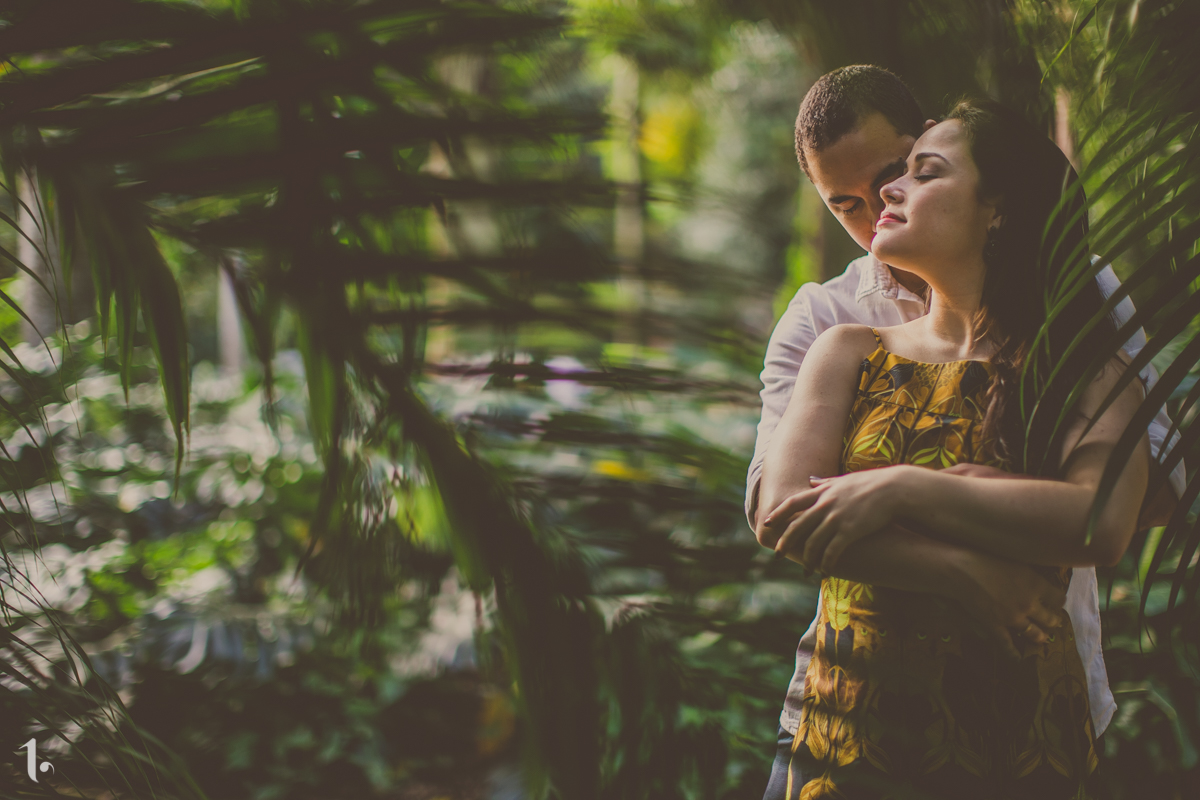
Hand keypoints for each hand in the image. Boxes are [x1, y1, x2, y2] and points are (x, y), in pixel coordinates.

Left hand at [762, 467, 905, 572]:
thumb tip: (811, 480)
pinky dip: (826, 563)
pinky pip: (832, 551)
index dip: (777, 513)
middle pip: (797, 526)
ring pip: (813, 543)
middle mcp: (825, 505)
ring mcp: (836, 518)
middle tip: (778, 555)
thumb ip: (825, 482)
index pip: (792, 503)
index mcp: (822, 492)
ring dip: (808, 559)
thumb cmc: (870, 484)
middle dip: (786, 542)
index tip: (766, 523)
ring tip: (806, 571)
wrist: (894, 490)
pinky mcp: (850, 531)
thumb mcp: (844, 480)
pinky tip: (825, 572)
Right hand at [952, 549, 1066, 659]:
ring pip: (1033, 632)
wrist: (963, 571)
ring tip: (1044, 638)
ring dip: (1040, 636)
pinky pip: (1007, 644)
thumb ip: (1028, 574)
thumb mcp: (1015, 560)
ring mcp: (1013, 618)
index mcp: (1035, 584)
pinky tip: (1019, 659)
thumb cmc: (986, 559)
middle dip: (1054, 620)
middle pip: (1049, 617)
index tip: (1059, 601)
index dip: (1059, 600)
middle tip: (1055, 622)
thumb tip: (1036, 579)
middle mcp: (1029, 604)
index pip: (1057, 597)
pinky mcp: (996, 626)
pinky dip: (1013, 653)